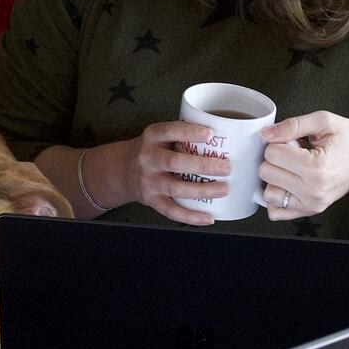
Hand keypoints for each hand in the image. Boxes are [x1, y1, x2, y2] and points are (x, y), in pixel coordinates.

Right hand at [99, 123, 233, 227]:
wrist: (123, 169)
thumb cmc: (153, 150)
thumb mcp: (160, 135)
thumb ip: (183, 134)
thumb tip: (226, 135)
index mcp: (152, 137)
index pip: (170, 131)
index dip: (189, 133)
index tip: (210, 134)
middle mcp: (148, 159)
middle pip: (175, 162)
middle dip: (202, 166)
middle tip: (226, 167)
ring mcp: (149, 181)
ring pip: (176, 188)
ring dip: (202, 190)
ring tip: (223, 189)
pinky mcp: (151, 200)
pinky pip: (171, 211)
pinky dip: (191, 217)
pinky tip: (208, 218)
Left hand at [256, 112, 348, 218]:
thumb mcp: (324, 121)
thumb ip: (292, 125)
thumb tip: (266, 134)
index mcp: (316, 167)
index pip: (272, 153)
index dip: (279, 142)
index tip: (294, 142)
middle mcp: (313, 190)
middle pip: (266, 172)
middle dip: (276, 159)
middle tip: (295, 154)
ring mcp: (312, 204)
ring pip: (268, 193)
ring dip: (275, 179)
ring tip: (293, 169)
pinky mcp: (310, 211)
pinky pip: (277, 212)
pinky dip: (277, 198)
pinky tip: (288, 184)